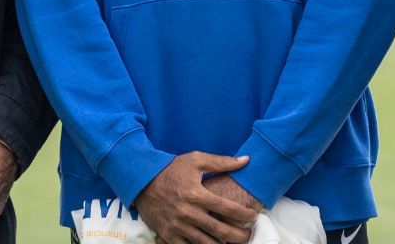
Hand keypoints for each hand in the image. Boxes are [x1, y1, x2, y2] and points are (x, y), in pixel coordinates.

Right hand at [132, 153, 257, 243]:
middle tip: (248, 235)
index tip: (253, 216)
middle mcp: (188, 213)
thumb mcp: (195, 159)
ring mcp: (177, 226)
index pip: (228, 208)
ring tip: (232, 242)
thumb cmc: (171, 169)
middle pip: (221, 231)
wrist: (141, 181)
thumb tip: (246, 160)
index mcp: (196, 194)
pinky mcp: (168, 235)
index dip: (244, 215)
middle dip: (239, 236)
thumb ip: (222, 162)